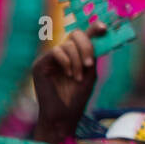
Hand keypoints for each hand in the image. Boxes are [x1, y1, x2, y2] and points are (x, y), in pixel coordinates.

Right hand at [32, 22, 104, 143]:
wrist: (64, 115)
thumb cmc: (78, 97)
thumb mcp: (90, 73)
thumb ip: (92, 55)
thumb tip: (99, 36)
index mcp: (75, 55)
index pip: (83, 36)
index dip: (94, 29)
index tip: (104, 28)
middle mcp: (62, 54)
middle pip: (75, 34)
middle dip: (86, 46)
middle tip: (89, 64)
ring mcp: (50, 59)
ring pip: (67, 44)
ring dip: (77, 60)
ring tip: (78, 77)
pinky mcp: (40, 64)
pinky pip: (56, 51)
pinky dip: (67, 62)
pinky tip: (70, 75)